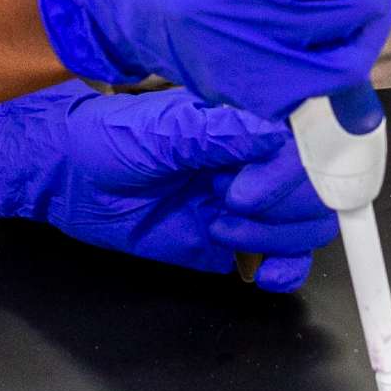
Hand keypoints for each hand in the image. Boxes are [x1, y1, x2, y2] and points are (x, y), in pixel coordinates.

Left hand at [0, 82, 336, 290]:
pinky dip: (286, 270)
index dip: (291, 168)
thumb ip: (214, 133)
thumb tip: (269, 133)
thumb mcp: (156, 130)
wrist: (71, 181)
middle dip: (281, 204)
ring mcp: (252, 202)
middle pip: (319, 187)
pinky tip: (260, 271)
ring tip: (219, 224)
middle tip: (226, 202)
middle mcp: (258, 160)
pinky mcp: (236, 240)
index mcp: (247, 120)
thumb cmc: (106, 139)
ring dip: (274, 235)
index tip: (245, 185)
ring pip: (309, 225)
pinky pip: (285, 261)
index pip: (307, 139)